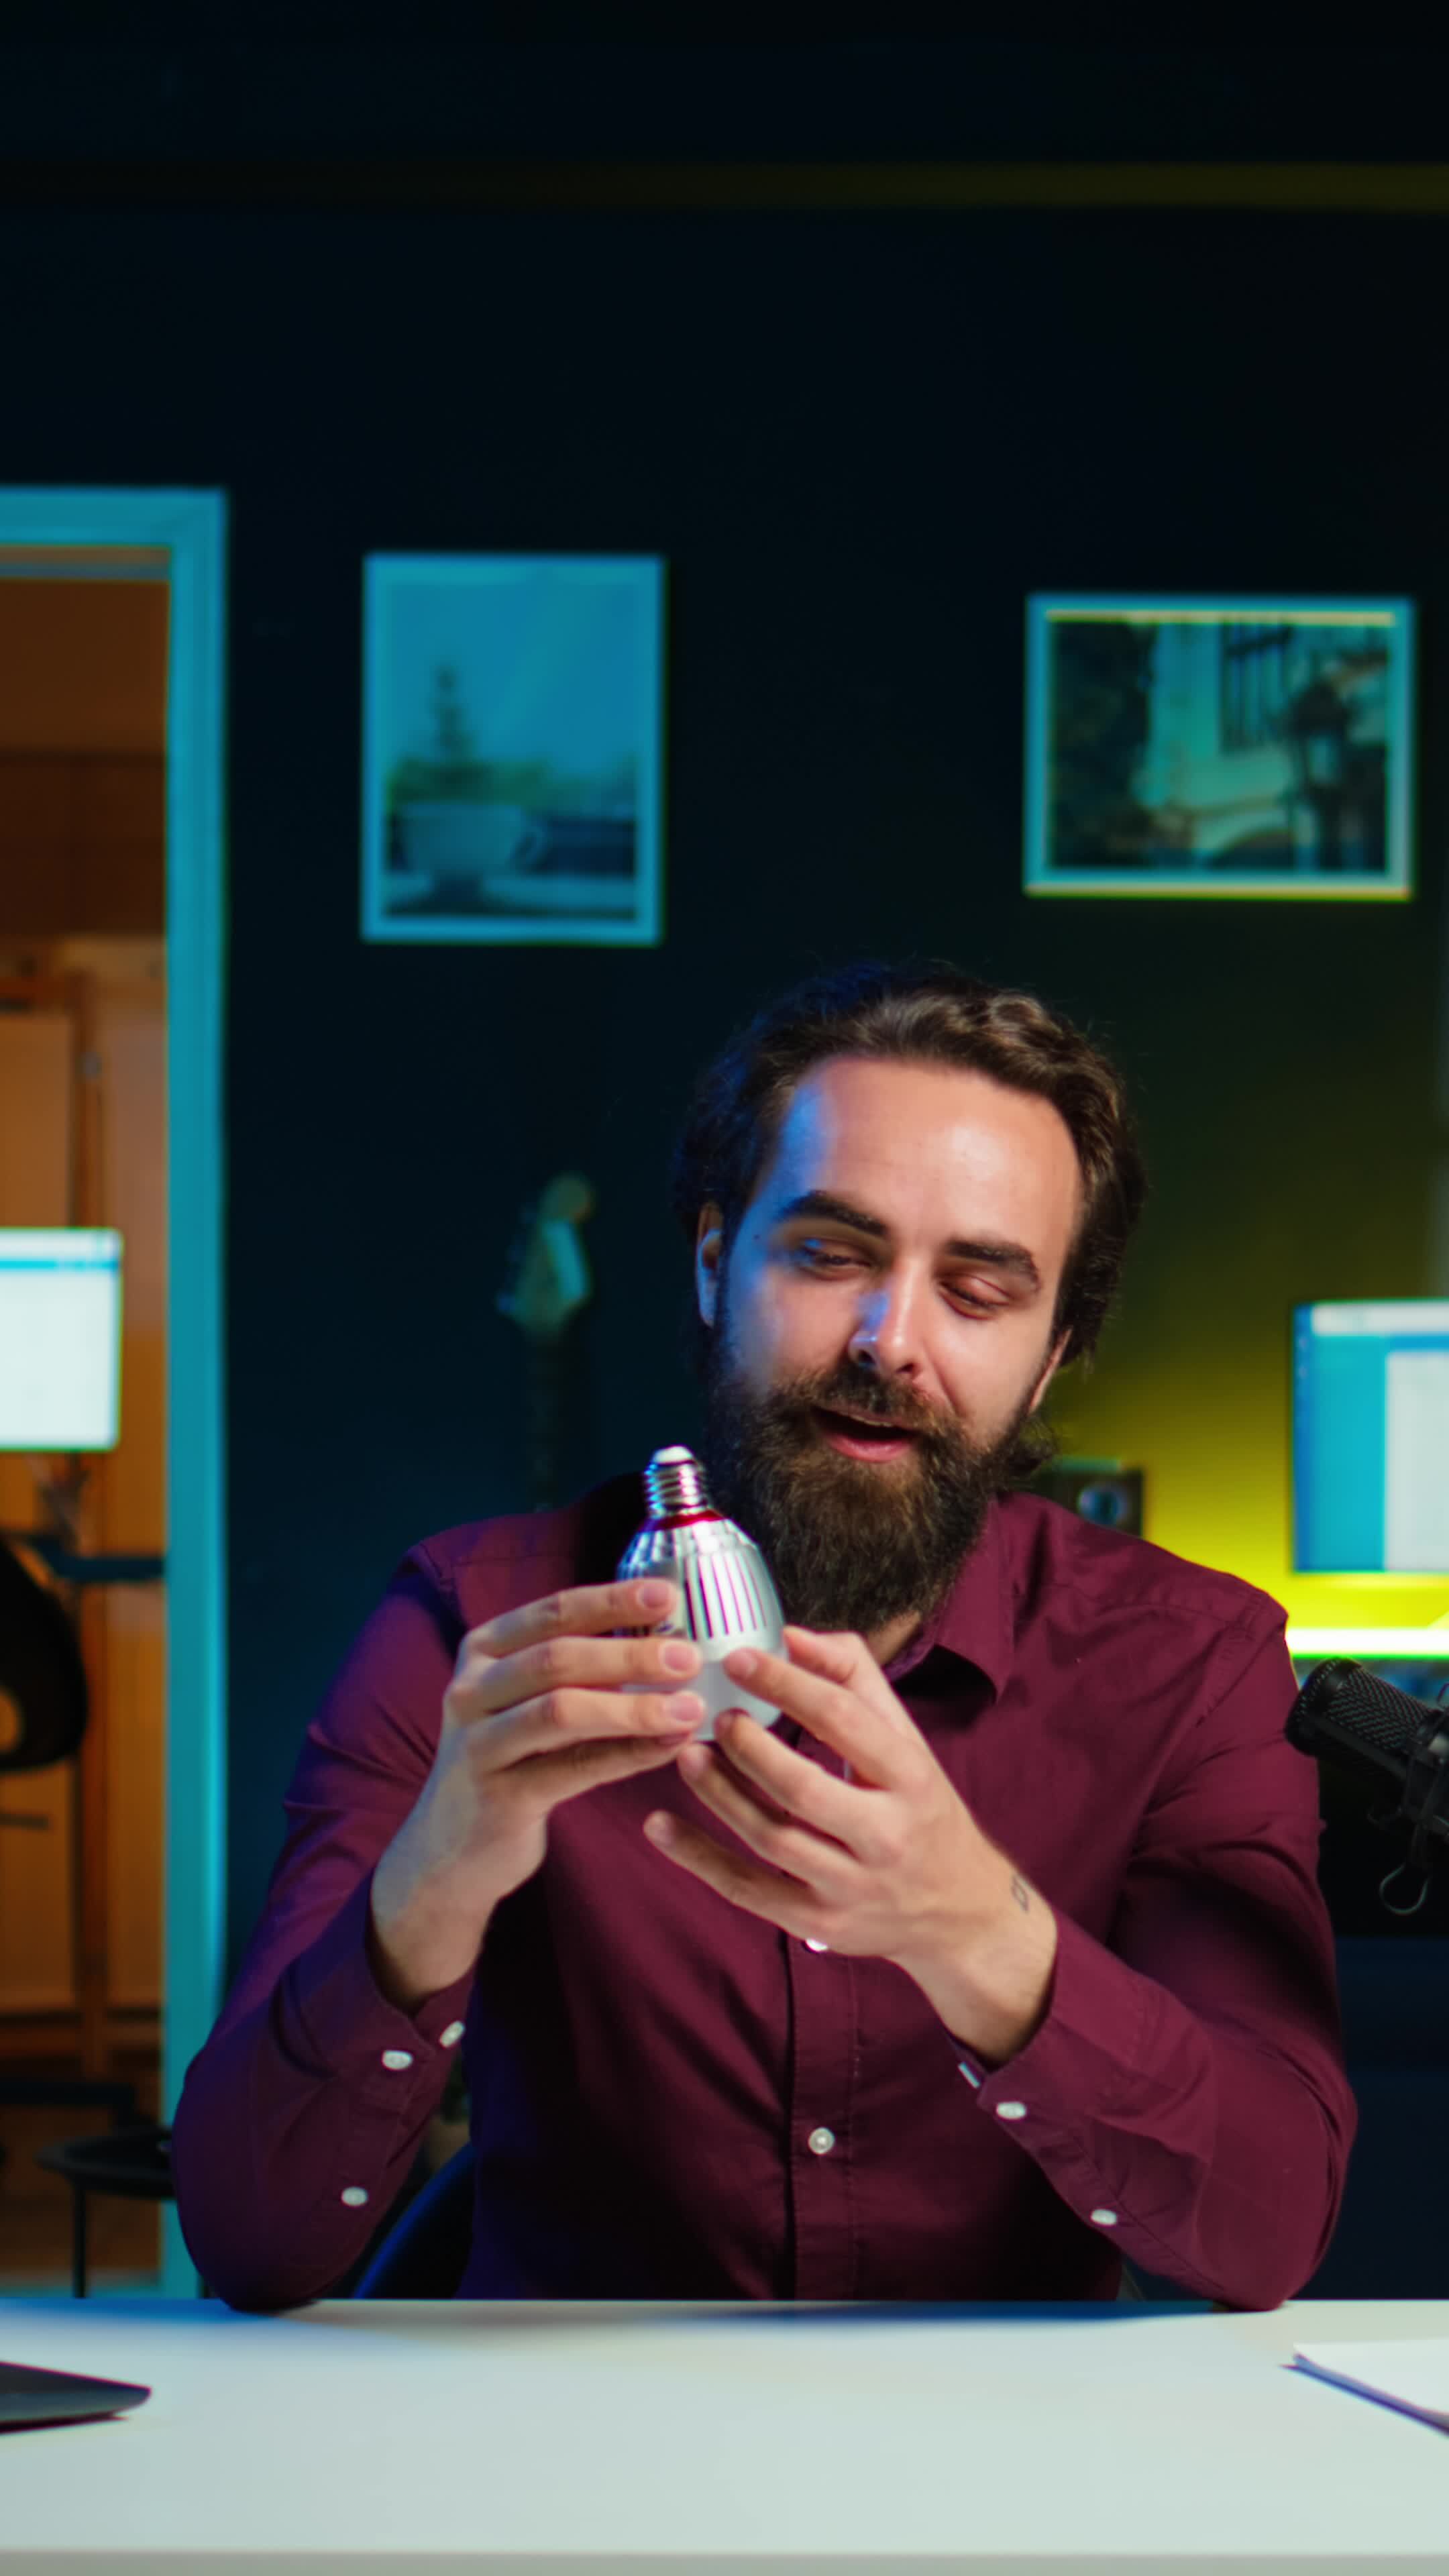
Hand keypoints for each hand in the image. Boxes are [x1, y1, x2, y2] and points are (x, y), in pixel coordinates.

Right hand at [369, 1578, 701, 2007]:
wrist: (449, 1849)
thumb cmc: (509, 1761)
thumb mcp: (526, 1703)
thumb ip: (577, 1671)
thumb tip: (666, 1641)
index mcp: (482, 1651)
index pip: (552, 1612)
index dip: (610, 1601)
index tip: (667, 1596)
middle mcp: (470, 1689)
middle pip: (557, 1658)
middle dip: (629, 1654)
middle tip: (689, 1657)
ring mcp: (478, 1744)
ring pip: (562, 1712)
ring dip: (633, 1706)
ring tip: (689, 1707)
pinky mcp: (497, 1796)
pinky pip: (572, 1769)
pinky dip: (627, 1755)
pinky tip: (668, 1748)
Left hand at [643, 1626, 1056, 2062]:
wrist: (959, 1912)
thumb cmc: (921, 1809)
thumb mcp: (907, 1740)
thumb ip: (854, 1679)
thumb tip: (790, 1636)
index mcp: (910, 1777)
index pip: (843, 1720)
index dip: (785, 1684)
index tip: (738, 1657)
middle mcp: (885, 1835)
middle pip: (802, 1787)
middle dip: (748, 1748)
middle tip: (714, 1717)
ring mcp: (850, 1886)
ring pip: (770, 1838)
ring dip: (718, 1795)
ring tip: (687, 1755)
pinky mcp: (818, 1923)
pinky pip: (747, 1890)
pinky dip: (698, 1859)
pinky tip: (660, 1827)